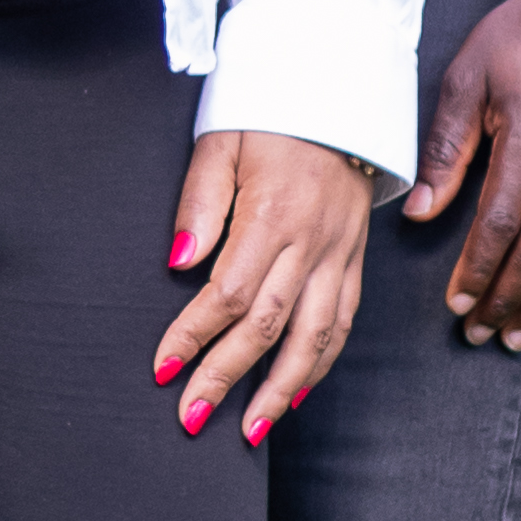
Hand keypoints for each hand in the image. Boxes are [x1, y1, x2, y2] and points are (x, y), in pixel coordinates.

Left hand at [155, 133, 369, 442]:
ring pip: (317, 337)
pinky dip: (322, 363)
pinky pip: (345, 322)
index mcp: (275, 212)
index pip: (230, 292)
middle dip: (228, 376)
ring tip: (250, 431)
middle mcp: (314, 241)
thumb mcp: (222, 140)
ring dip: (281, 390)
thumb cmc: (270, 112)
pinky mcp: (356, 258)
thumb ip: (200, 203)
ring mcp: (341, 253)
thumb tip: (179, 263)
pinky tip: (296, 394)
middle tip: (192, 415)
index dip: (195, 334)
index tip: (164, 368)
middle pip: (270, 326)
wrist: (339, 89)